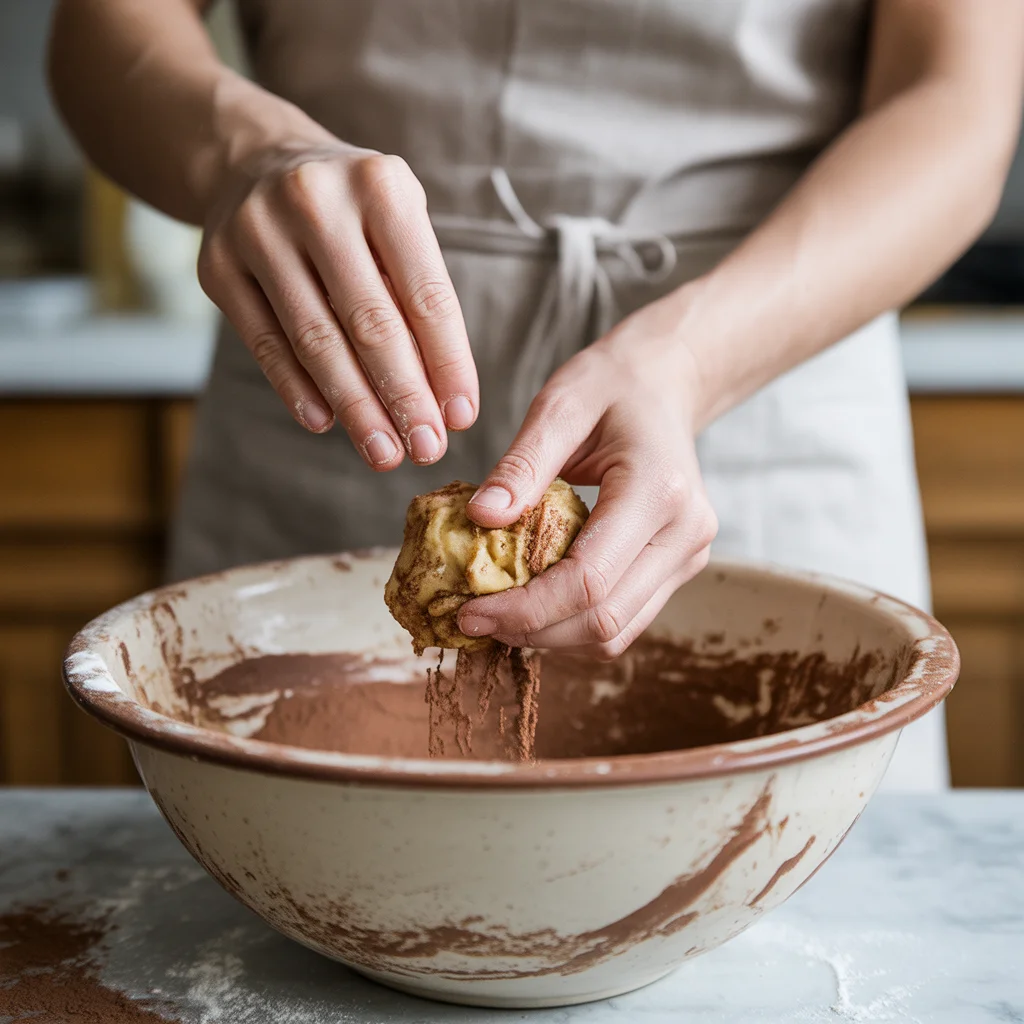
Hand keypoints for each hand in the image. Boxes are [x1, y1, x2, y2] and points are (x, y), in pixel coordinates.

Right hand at [197, 143, 477, 467]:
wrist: (253, 160)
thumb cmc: (351, 210)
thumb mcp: (397, 225)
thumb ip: (418, 299)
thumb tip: (442, 400)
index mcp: (380, 186)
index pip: (425, 294)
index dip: (448, 363)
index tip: (462, 418)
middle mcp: (317, 201)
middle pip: (370, 323)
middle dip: (404, 396)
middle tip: (427, 448)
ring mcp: (258, 231)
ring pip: (315, 340)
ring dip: (355, 407)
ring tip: (384, 453)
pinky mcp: (217, 265)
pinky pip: (264, 343)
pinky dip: (297, 390)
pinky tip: (325, 424)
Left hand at [457, 295, 717, 658]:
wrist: (665, 385)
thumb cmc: (611, 386)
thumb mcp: (559, 407)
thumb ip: (521, 464)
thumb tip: (479, 519)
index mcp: (660, 491)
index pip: (589, 579)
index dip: (526, 608)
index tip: (469, 612)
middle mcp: (686, 534)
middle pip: (604, 620)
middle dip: (533, 630)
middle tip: (473, 621)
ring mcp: (688, 557)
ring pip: (616, 633)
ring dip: (552, 637)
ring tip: (498, 618)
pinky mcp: (677, 568)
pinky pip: (624, 620)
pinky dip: (573, 626)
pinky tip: (533, 607)